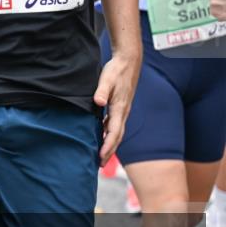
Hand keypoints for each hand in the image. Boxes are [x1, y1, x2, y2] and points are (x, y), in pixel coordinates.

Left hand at [93, 50, 140, 165]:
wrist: (128, 61)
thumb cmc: (116, 70)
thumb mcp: (106, 79)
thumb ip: (101, 91)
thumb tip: (98, 102)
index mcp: (119, 108)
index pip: (114, 132)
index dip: (108, 145)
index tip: (101, 157)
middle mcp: (123, 112)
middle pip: (116, 136)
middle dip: (109, 151)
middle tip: (99, 164)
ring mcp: (122, 110)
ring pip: (116, 132)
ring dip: (109, 144)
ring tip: (101, 156)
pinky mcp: (119, 106)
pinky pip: (114, 124)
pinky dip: (108, 133)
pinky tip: (101, 136)